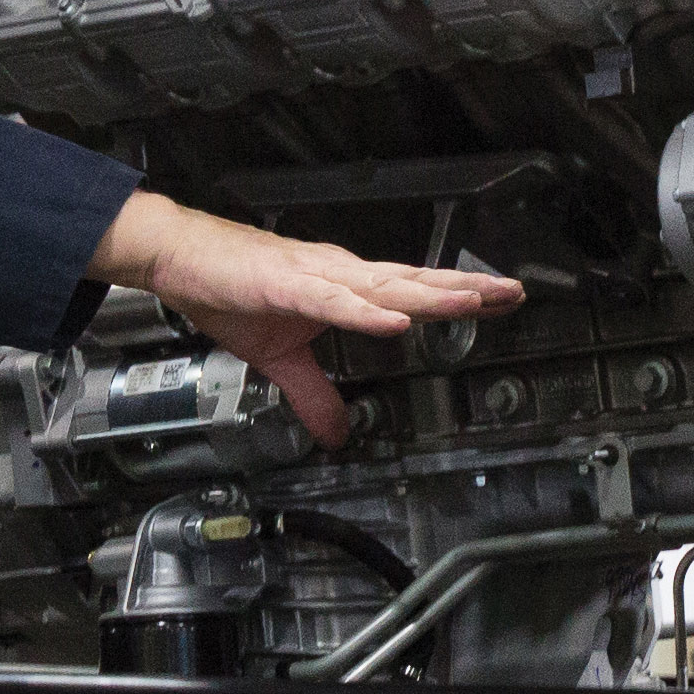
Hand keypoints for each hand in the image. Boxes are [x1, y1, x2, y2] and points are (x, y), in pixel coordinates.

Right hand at [89, 192, 523, 446]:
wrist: (178, 259)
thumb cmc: (227, 291)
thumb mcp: (278, 359)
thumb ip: (315, 395)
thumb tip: (338, 434)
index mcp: (342, 288)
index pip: (411, 292)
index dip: (456, 297)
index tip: (501, 301)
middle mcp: (340, 275)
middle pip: (413, 284)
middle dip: (465, 291)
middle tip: (515, 294)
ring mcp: (316, 276)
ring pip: (384, 288)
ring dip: (429, 296)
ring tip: (473, 302)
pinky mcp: (287, 283)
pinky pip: (334, 301)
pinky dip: (366, 311)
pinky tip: (396, 321)